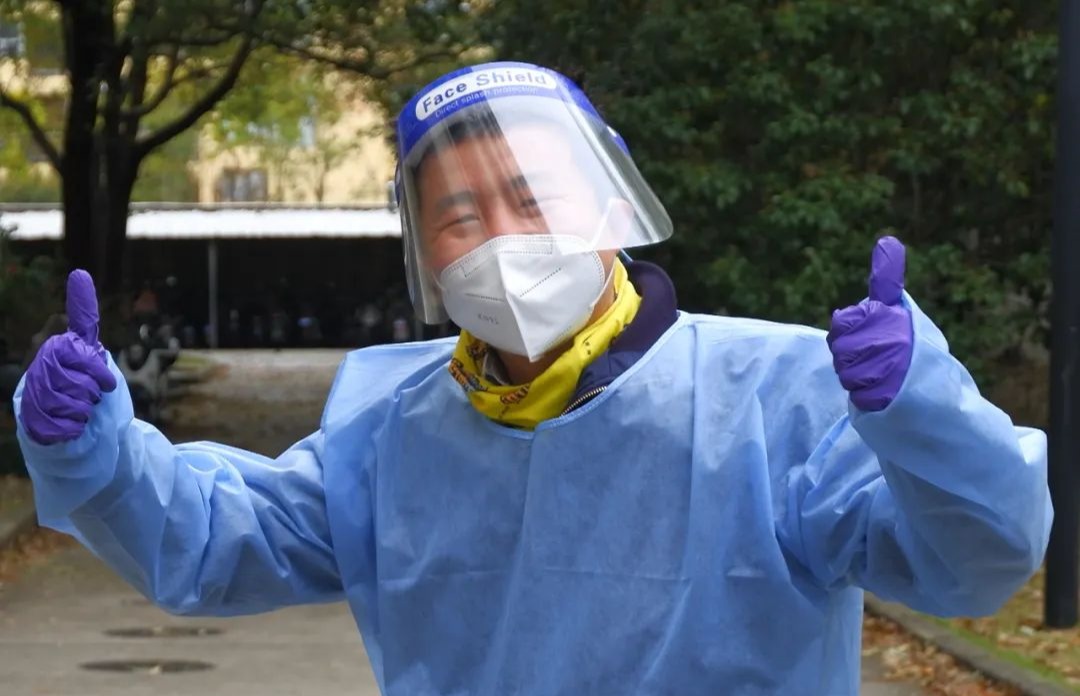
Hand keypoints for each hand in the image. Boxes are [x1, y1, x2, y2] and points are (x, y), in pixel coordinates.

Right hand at [20, 270, 116, 444]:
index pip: (85, 358)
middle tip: (88, 394)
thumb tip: (79, 272)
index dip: (99, 372)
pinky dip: (75, 428)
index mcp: (55, 350)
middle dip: (93, 393)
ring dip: (85, 411)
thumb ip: (84, 315)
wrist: (57, 414)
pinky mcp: (33, 423)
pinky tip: (69, 423)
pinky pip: (67, 426)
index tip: (106, 380)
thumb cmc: (77, 378)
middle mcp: (40, 370)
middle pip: (85, 386)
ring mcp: (34, 397)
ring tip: (77, 408)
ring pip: (76, 406)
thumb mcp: (85, 347)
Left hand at [826, 236, 912, 411]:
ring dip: (856, 376)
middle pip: (839, 348)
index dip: (851, 328)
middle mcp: (892, 343)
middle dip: (850, 353)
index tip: (872, 331)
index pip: (844, 320)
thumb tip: (888, 240)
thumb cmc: (913, 346)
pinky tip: (881, 391)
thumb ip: (886, 281)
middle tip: (873, 356)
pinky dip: (865, 396)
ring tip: (880, 375)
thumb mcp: (900, 310)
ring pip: (845, 372)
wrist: (938, 392)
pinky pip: (857, 395)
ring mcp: (890, 373)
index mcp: (892, 318)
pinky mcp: (886, 400)